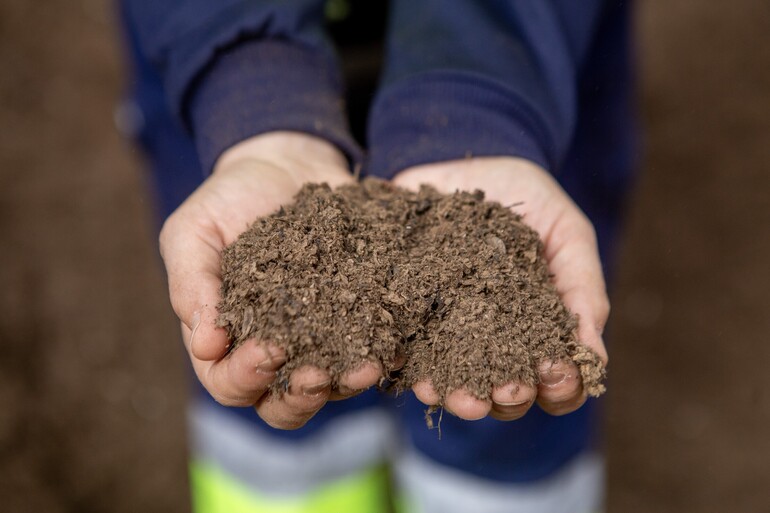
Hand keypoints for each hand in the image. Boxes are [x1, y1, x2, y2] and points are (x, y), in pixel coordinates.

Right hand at [159, 132, 382, 428]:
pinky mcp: (358, 321)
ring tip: (367, 366)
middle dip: (299, 396)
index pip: (228, 381)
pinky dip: (383, 355)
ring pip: (331, 388)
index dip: (245, 376)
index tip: (266, 348)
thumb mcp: (194, 232)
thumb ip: (192, 285)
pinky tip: (395, 346)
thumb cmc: (228, 201)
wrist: (284, 167)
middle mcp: (274, 351)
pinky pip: (371, 351)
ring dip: (347, 384)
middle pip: (282, 405)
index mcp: (225, 340)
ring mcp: (319, 341)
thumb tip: (205, 344)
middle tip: (317, 373)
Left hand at [392, 157, 609, 420]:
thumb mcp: (565, 230)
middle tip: (502, 392)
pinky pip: (408, 356)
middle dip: (506, 399)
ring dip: (457, 397)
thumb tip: (594, 358)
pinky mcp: (409, 316)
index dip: (561, 387)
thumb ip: (582, 286)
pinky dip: (411, 371)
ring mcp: (449, 333)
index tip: (554, 375)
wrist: (458, 160)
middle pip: (506, 393)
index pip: (556, 378)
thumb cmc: (523, 197)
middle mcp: (495, 341)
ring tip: (452, 396)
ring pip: (457, 384)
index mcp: (539, 328)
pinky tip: (413, 375)